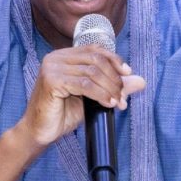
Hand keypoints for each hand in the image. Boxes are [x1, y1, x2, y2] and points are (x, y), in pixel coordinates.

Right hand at [16, 45, 146, 147]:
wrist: (40, 132)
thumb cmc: (62, 114)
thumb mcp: (93, 97)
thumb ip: (113, 86)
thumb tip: (141, 81)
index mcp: (64, 56)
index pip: (95, 49)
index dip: (114, 59)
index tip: (128, 74)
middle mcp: (56, 57)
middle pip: (96, 59)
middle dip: (114, 78)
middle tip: (123, 96)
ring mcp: (52, 67)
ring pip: (92, 71)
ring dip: (110, 88)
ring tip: (117, 102)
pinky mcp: (51, 80)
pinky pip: (84, 84)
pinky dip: (100, 94)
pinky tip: (108, 103)